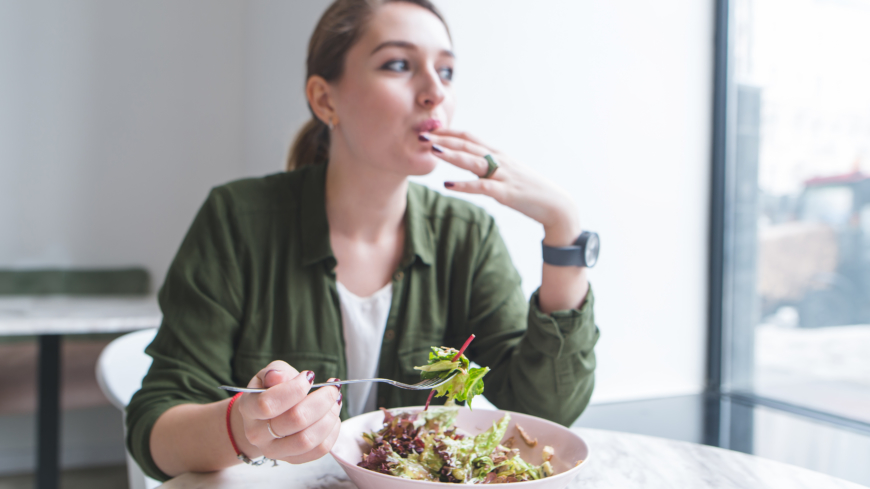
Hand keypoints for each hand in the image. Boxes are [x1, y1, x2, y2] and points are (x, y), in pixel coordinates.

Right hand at [234, 361, 341, 463]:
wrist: (266, 417)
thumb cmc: (271, 390)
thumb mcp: (270, 374)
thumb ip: (275, 372)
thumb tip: (278, 376)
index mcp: (249, 409)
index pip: (268, 404)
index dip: (295, 389)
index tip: (310, 376)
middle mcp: (257, 434)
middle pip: (295, 420)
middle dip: (321, 400)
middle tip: (332, 388)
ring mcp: (274, 450)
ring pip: (308, 439)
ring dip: (329, 417)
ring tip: (335, 401)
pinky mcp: (292, 459)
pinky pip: (319, 450)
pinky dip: (332, 432)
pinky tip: (332, 416)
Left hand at [425, 128, 581, 245]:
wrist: (555, 204)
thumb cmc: (528, 190)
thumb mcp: (506, 173)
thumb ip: (487, 167)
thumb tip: (467, 163)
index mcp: (498, 155)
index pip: (469, 138)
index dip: (449, 133)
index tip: (430, 130)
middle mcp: (500, 161)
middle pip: (468, 145)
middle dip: (444, 139)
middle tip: (422, 135)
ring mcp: (503, 175)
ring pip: (473, 161)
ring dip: (452, 155)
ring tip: (433, 150)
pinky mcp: (506, 192)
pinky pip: (482, 187)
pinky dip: (464, 185)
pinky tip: (448, 186)